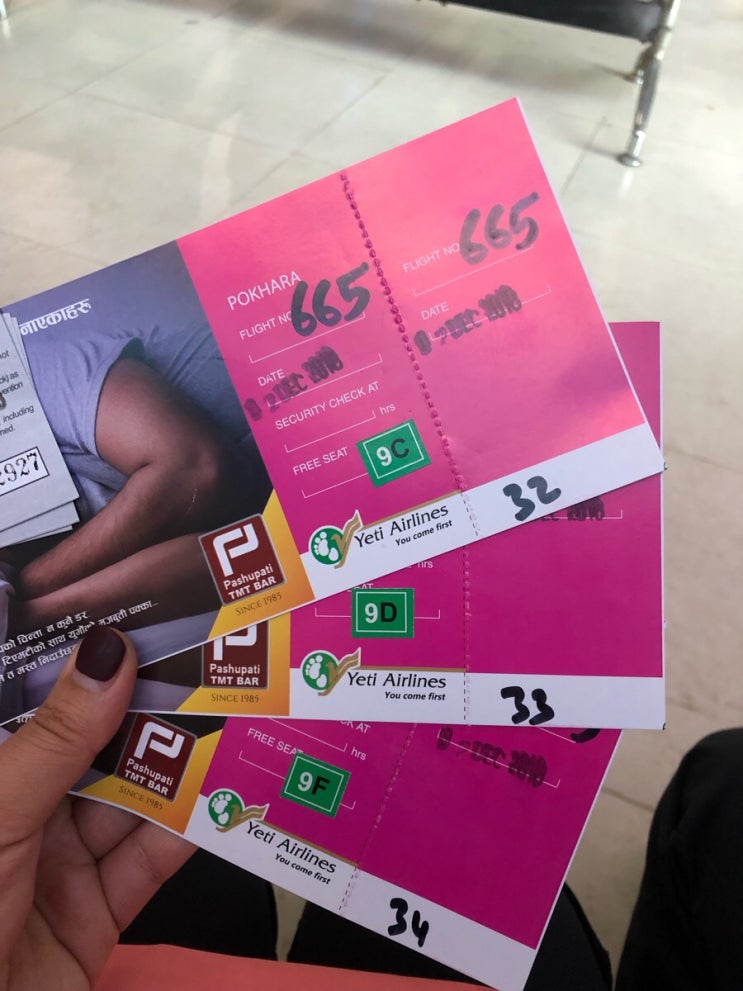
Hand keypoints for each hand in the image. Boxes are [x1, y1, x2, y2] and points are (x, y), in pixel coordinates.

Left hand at [0, 626, 194, 989]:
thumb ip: (56, 739)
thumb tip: (106, 652)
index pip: (31, 705)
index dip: (77, 663)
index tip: (131, 615)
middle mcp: (18, 816)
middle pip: (88, 749)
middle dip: (140, 709)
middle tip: (198, 658)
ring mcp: (56, 867)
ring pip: (125, 799)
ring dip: (173, 764)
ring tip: (224, 712)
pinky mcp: (96, 915)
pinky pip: (147, 860)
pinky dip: (185, 829)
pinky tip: (218, 790)